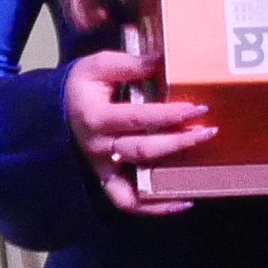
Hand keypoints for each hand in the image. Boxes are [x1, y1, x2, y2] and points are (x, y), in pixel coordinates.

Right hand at [63, 39, 210, 214]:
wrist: (59, 108)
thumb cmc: (84, 84)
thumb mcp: (100, 65)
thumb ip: (131, 64)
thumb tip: (164, 59)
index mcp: (96, 117)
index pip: (137, 118)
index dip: (169, 114)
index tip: (197, 108)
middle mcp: (100, 147)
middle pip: (143, 150)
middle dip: (179, 142)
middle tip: (209, 131)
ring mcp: (104, 167)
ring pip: (137, 183)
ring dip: (171, 178)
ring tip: (199, 173)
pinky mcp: (108, 179)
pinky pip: (128, 202)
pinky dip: (154, 208)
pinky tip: (183, 202)